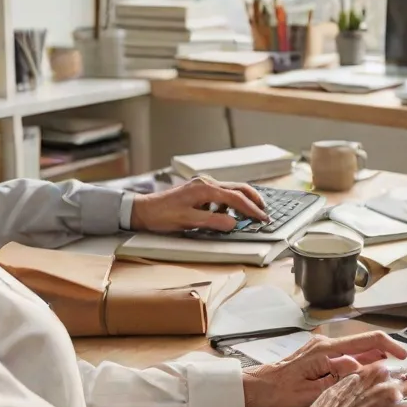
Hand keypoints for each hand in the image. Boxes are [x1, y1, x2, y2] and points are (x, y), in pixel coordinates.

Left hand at [130, 176, 267, 232]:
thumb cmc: (161, 215)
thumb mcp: (188, 221)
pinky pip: (221, 195)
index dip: (251, 209)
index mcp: (205, 189)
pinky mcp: (200, 190)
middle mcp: (206, 183)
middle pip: (238, 188)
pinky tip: (225, 215)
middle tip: (263, 213)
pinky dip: (228, 204)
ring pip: (231, 190)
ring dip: (241, 202)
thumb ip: (213, 222)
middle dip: (253, 200)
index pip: (236, 198)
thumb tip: (233, 223)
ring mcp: (203, 185)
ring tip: (247, 217)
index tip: (262, 219)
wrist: (142, 210)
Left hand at [242, 331, 406, 406]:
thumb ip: (337, 379)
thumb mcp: (311, 392)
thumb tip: (361, 368)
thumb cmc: (279, 392)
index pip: (367, 341)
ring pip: (356, 351)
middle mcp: (326, 344)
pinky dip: (358, 366)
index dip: (389, 347)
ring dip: (372, 363)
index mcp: (326, 350)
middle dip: (384, 357)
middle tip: (398, 376)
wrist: (258, 388)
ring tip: (385, 381)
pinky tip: (363, 381)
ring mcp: (322, 348)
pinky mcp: (319, 356)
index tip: (403, 357)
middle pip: (364, 344)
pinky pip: (345, 357)